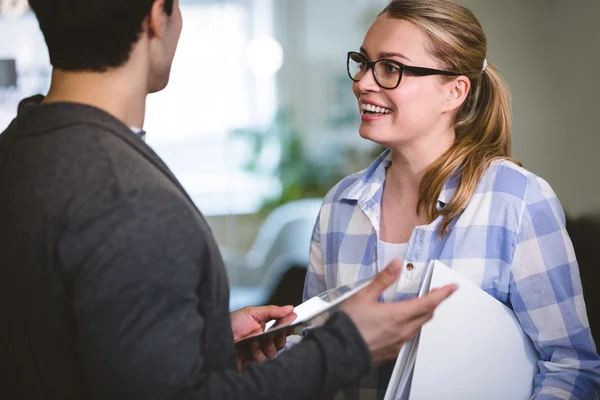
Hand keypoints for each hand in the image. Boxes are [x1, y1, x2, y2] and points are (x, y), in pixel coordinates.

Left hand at [231, 305, 295, 369]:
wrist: (215, 337)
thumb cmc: (231, 324)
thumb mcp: (252, 312)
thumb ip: (272, 311)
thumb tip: (289, 308)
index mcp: (265, 328)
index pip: (283, 329)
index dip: (288, 326)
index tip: (291, 321)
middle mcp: (263, 341)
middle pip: (281, 343)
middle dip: (278, 336)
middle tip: (271, 332)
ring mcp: (258, 352)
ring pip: (273, 352)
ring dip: (266, 345)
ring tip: (255, 339)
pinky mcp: (253, 363)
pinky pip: (263, 361)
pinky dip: (257, 353)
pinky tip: (249, 347)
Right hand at [340, 260, 456, 364]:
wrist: (339, 351)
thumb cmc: (350, 325)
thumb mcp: (363, 296)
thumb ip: (382, 280)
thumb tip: (396, 265)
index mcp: (398, 315)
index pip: (428, 303)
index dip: (442, 294)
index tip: (452, 288)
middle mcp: (403, 330)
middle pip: (426, 315)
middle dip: (433, 303)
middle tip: (434, 294)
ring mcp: (399, 342)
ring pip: (418, 326)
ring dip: (421, 315)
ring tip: (416, 306)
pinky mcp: (392, 352)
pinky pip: (408, 337)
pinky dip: (410, 326)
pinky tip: (399, 323)